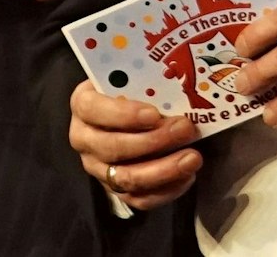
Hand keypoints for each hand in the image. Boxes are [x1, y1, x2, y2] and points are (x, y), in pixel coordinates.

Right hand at [68, 81, 200, 210]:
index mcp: (83, 105)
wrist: (125, 113)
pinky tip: (187, 177)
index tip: (154, 114)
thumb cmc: (131, 89)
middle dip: (154, 141)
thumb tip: (174, 78)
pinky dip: (165, 191)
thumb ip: (144, 79)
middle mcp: (84, 139)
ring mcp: (98, 168)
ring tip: (193, 158)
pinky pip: (139, 199)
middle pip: (113, 148)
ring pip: (127, 178)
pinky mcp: (115, 189)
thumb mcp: (132, 77)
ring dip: (164, 170)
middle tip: (186, 129)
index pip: (94, 110)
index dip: (124, 114)